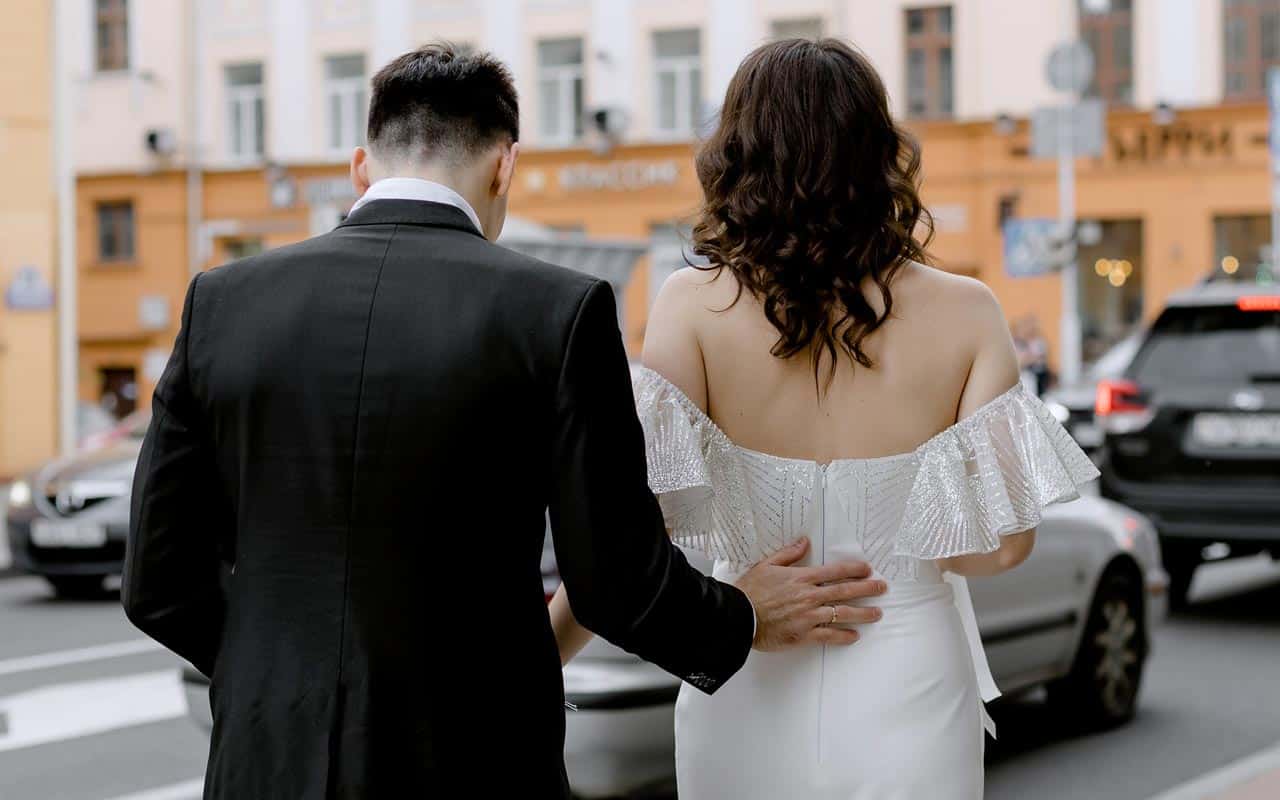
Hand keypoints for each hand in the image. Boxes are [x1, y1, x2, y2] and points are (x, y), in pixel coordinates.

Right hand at [734, 538, 885, 651]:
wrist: (738, 616)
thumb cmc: (750, 591)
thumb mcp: (767, 565)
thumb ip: (788, 553)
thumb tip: (805, 541)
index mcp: (801, 578)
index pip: (835, 572)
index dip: (854, 570)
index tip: (867, 569)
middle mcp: (809, 596)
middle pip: (845, 591)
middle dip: (867, 589)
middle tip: (882, 588)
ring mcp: (808, 616)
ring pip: (842, 614)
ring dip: (862, 613)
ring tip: (877, 613)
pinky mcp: (804, 635)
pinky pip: (829, 635)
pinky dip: (843, 636)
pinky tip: (854, 635)